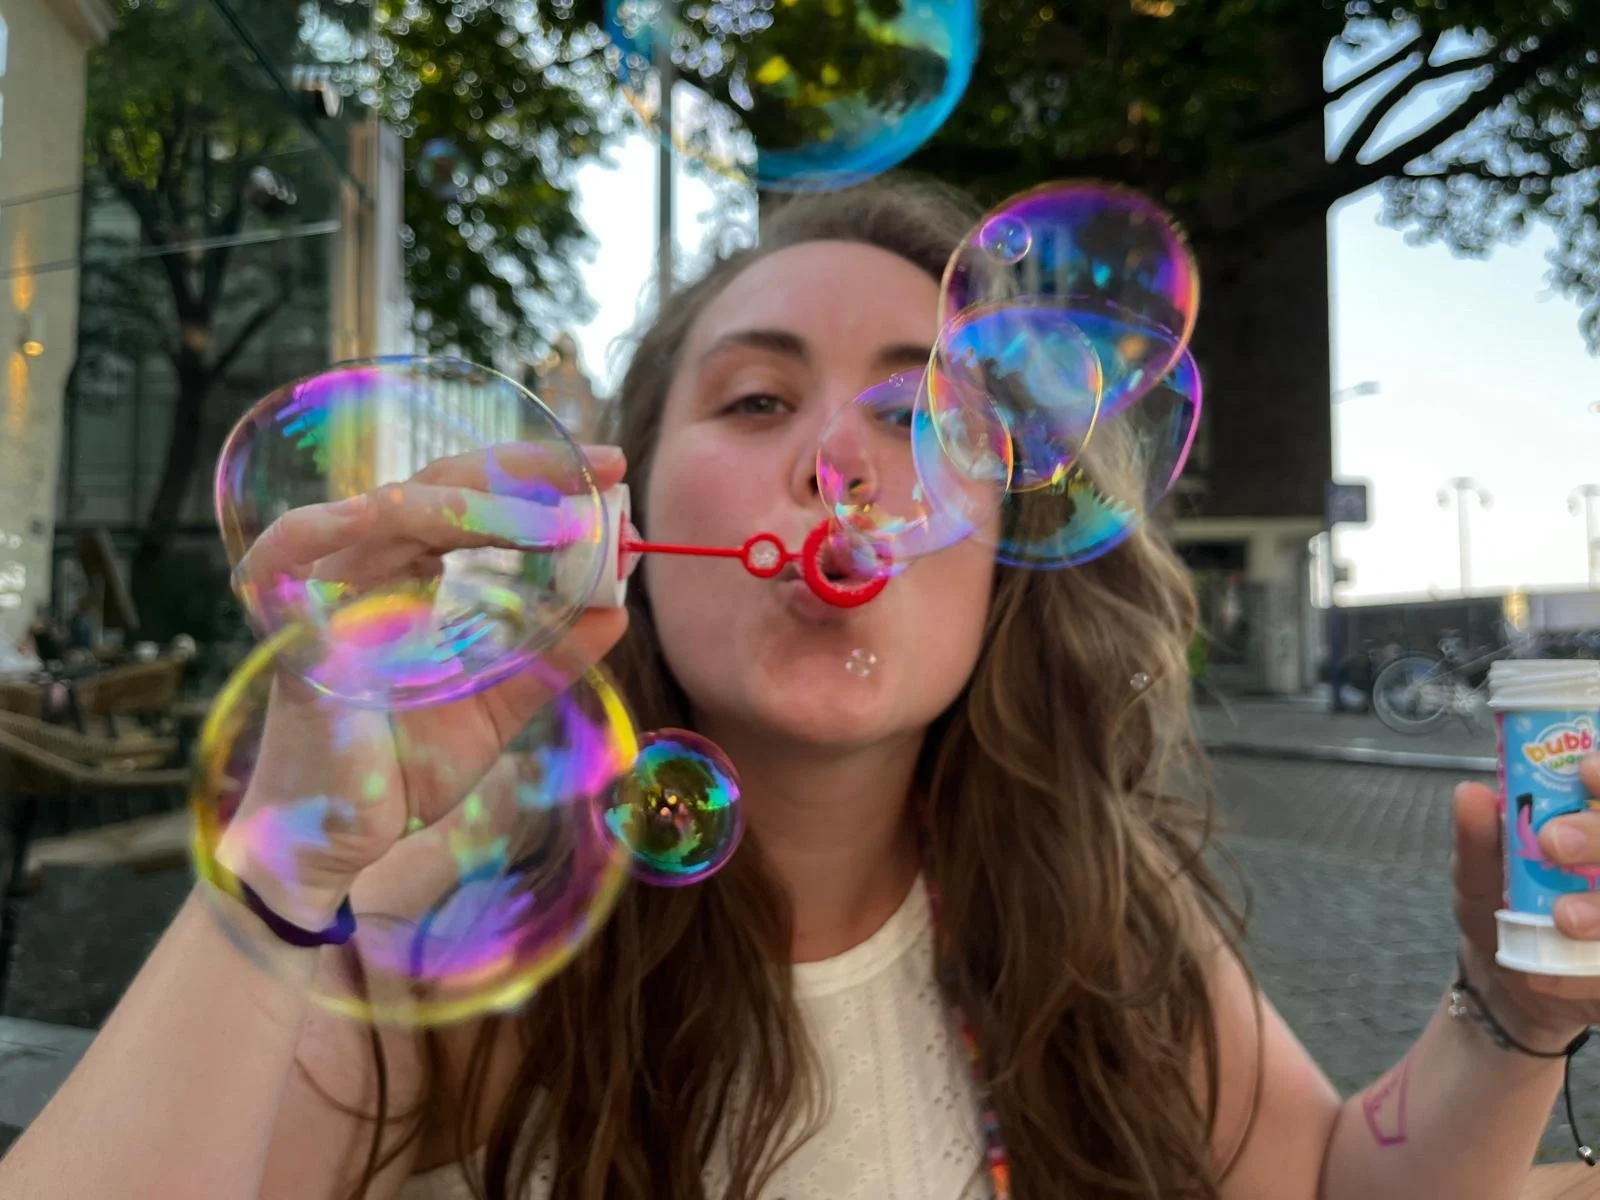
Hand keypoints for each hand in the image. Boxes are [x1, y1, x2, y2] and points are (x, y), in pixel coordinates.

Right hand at [214, 445, 628, 926]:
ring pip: (393, 509)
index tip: (611, 474)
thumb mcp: (499, 706)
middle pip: (439, 485)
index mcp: (407, 579)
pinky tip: (412, 514)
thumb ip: (552, 657)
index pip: (471, 501)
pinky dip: (340, 522)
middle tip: (602, 469)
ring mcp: (325, 594)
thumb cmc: (404, 772)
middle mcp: (366, 572)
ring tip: (555, 517)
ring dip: (478, 504)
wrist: (337, 845)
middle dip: (526, 470)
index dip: (537, 480)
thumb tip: (619, 610)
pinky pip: (291, 551)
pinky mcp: (292, 629)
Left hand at [1453, 753, 1599, 1048]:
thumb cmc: (1501, 904)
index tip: (1586, 770)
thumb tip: (1469, 792)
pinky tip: (1545, 975)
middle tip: (1556, 843)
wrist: (1508, 976)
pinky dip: (1584, 974)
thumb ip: (1477, 836)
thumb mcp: (1477, 870)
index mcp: (1592, 829)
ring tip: (1562, 917)